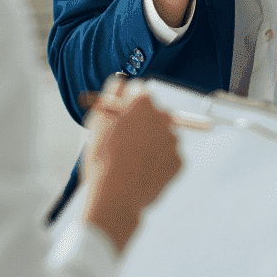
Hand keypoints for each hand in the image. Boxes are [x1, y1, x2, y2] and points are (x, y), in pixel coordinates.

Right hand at [82, 77, 181, 252]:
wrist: (116, 195)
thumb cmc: (103, 158)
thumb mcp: (98, 120)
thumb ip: (111, 94)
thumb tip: (120, 82)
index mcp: (143, 103)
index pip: (139, 92)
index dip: (128, 104)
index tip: (121, 115)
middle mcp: (163, 117)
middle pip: (155, 112)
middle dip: (143, 122)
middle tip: (127, 139)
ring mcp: (173, 140)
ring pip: (162, 135)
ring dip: (151, 142)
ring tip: (131, 160)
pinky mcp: (179, 161)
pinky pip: (168, 157)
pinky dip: (158, 162)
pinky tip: (141, 171)